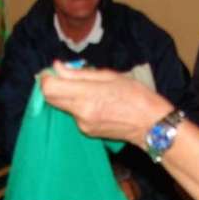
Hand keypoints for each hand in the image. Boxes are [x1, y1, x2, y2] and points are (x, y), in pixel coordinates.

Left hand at [40, 60, 172, 146]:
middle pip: (50, 99)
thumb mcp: (110, 76)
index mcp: (87, 96)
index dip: (48, 78)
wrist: (150, 125)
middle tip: (68, 77)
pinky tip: (96, 102)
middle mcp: (80, 113)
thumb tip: (58, 67)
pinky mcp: (86, 132)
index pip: (49, 88)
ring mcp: (82, 125)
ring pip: (62, 106)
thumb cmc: (136, 95)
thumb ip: (80, 73)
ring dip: (68, 96)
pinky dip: (78, 106)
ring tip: (89, 89)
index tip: (56, 71)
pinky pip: (74, 115)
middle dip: (54, 86)